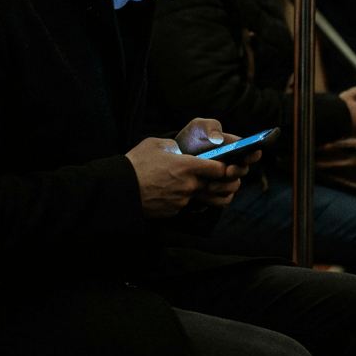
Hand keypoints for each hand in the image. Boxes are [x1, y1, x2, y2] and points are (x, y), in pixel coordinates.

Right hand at [125, 136, 253, 216]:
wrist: (120, 190)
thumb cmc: (136, 164)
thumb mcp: (155, 144)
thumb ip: (174, 146)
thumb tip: (180, 149)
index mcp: (187, 166)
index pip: (220, 169)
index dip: (229, 166)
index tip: (231, 163)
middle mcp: (189, 186)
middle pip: (221, 187)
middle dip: (231, 182)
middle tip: (235, 177)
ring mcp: (183, 201)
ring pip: (210, 200)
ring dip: (220, 195)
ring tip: (223, 189)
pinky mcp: (175, 211)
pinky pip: (192, 205)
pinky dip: (196, 200)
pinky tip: (193, 193)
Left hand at [174, 117, 260, 194]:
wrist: (174, 159)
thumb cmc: (190, 140)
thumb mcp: (198, 127)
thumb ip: (210, 126)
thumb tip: (218, 139)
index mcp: (234, 149)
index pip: (251, 152)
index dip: (252, 154)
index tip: (247, 154)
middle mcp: (233, 166)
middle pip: (243, 171)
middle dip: (237, 171)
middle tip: (227, 171)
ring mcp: (225, 181)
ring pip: (233, 187)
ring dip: (224, 186)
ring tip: (210, 183)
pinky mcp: (215, 194)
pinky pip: (222, 200)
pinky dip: (214, 197)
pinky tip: (202, 193)